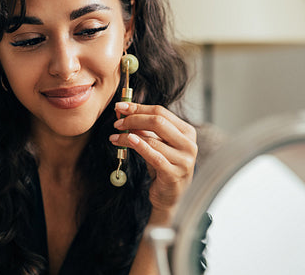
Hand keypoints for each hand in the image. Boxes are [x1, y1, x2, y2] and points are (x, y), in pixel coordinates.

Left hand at [109, 102, 197, 223]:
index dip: (138, 107)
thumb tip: (124, 111)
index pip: (161, 112)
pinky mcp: (174, 174)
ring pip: (151, 139)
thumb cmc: (163, 168)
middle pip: (157, 121)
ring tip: (115, 136)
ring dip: (128, 135)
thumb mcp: (156, 145)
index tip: (120, 106)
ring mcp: (183, 160)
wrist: (170, 197)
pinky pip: (152, 156)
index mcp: (187, 132)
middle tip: (117, 122)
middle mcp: (189, 144)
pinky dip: (138, 146)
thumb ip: (144, 129)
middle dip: (133, 118)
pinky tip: (126, 141)